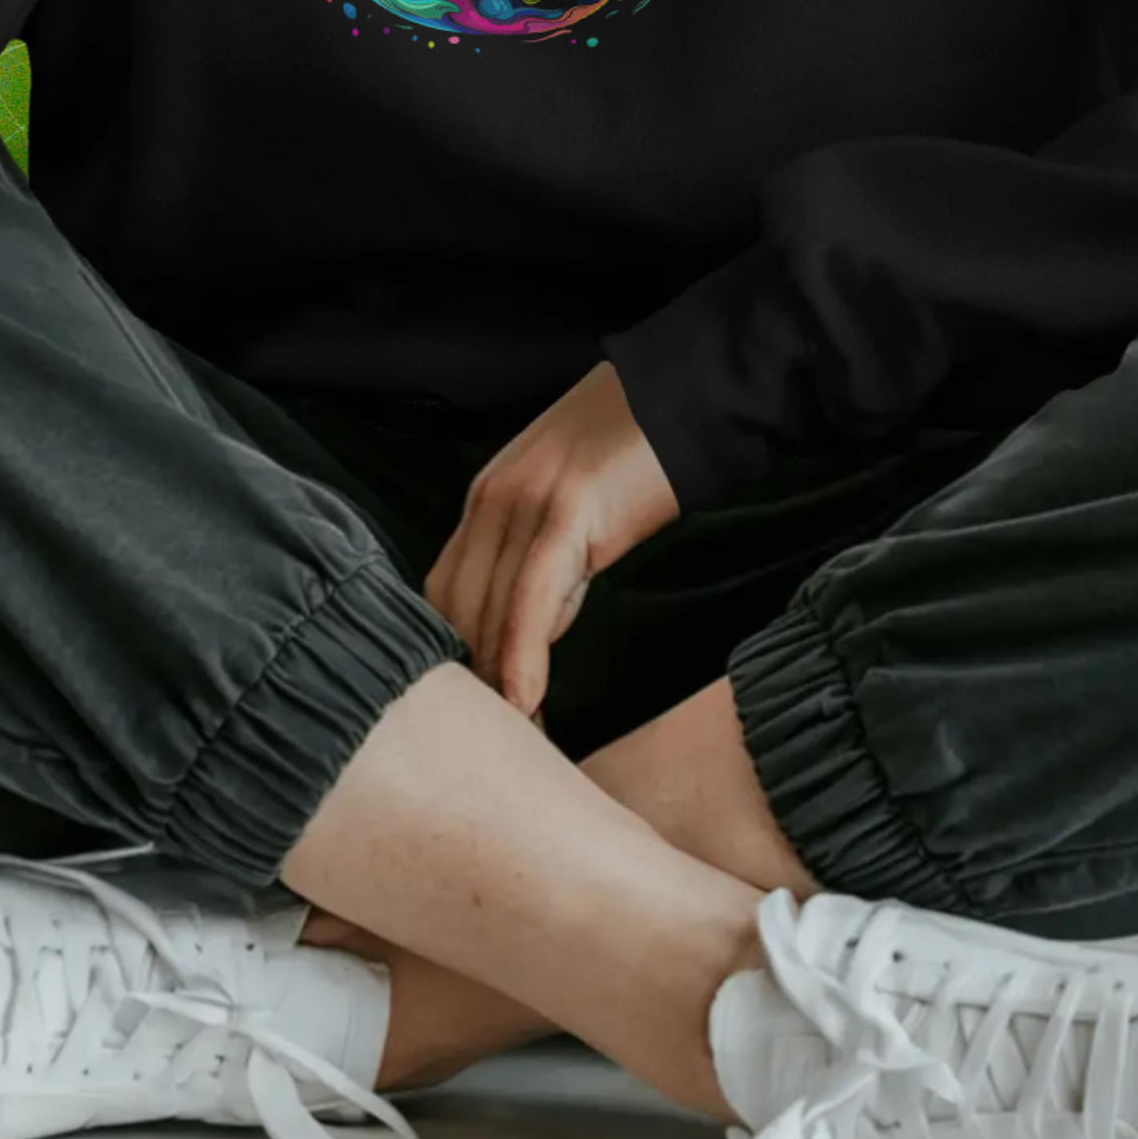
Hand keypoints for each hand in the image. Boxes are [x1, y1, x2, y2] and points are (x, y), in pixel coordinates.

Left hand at [422, 359, 679, 724]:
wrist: (691, 392)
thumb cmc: (643, 452)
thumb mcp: (574, 506)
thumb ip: (544, 561)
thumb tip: (530, 632)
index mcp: (488, 498)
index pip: (446, 593)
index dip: (455, 657)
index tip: (477, 716)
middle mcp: (492, 498)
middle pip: (456, 608)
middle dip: (470, 680)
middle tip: (495, 746)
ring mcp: (524, 500)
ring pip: (487, 608)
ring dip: (493, 681)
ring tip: (513, 741)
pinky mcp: (566, 509)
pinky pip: (531, 597)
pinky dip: (522, 653)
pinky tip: (527, 700)